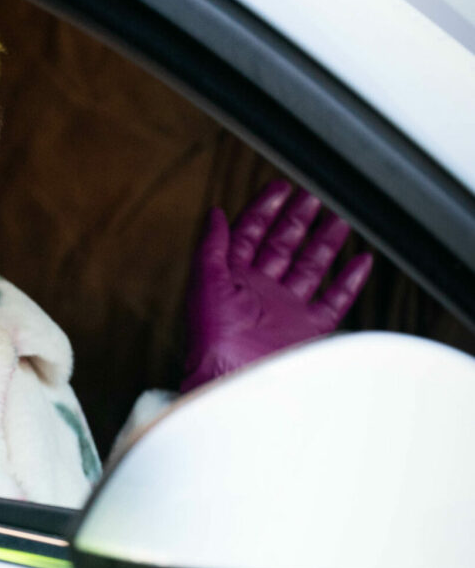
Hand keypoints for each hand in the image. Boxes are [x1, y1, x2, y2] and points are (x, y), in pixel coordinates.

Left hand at [182, 180, 372, 391]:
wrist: (233, 379)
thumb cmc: (213, 337)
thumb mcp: (206, 281)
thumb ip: (213, 245)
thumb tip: (214, 214)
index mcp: (231, 278)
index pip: (249, 234)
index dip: (264, 210)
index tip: (281, 189)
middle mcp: (259, 292)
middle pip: (282, 246)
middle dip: (296, 220)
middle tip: (312, 197)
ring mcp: (285, 310)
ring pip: (310, 267)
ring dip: (324, 242)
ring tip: (338, 219)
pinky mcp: (308, 329)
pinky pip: (334, 299)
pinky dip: (349, 280)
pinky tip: (360, 261)